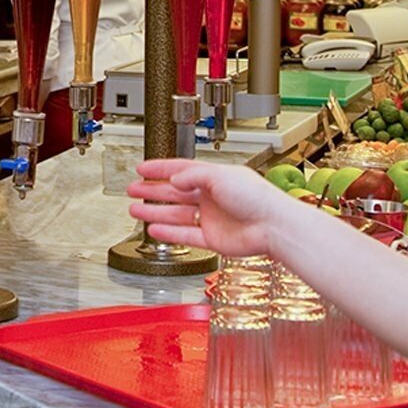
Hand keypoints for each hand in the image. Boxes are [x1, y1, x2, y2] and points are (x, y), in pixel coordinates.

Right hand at [126, 159, 283, 257]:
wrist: (275, 227)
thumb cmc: (257, 198)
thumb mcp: (219, 176)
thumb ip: (193, 176)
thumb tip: (173, 180)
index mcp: (214, 178)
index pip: (180, 170)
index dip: (160, 169)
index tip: (142, 169)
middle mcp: (211, 197)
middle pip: (174, 192)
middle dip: (152, 190)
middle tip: (132, 189)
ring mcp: (211, 218)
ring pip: (176, 214)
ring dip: (155, 212)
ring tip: (135, 210)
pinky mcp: (213, 238)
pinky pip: (185, 234)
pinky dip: (169, 232)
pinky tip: (154, 228)